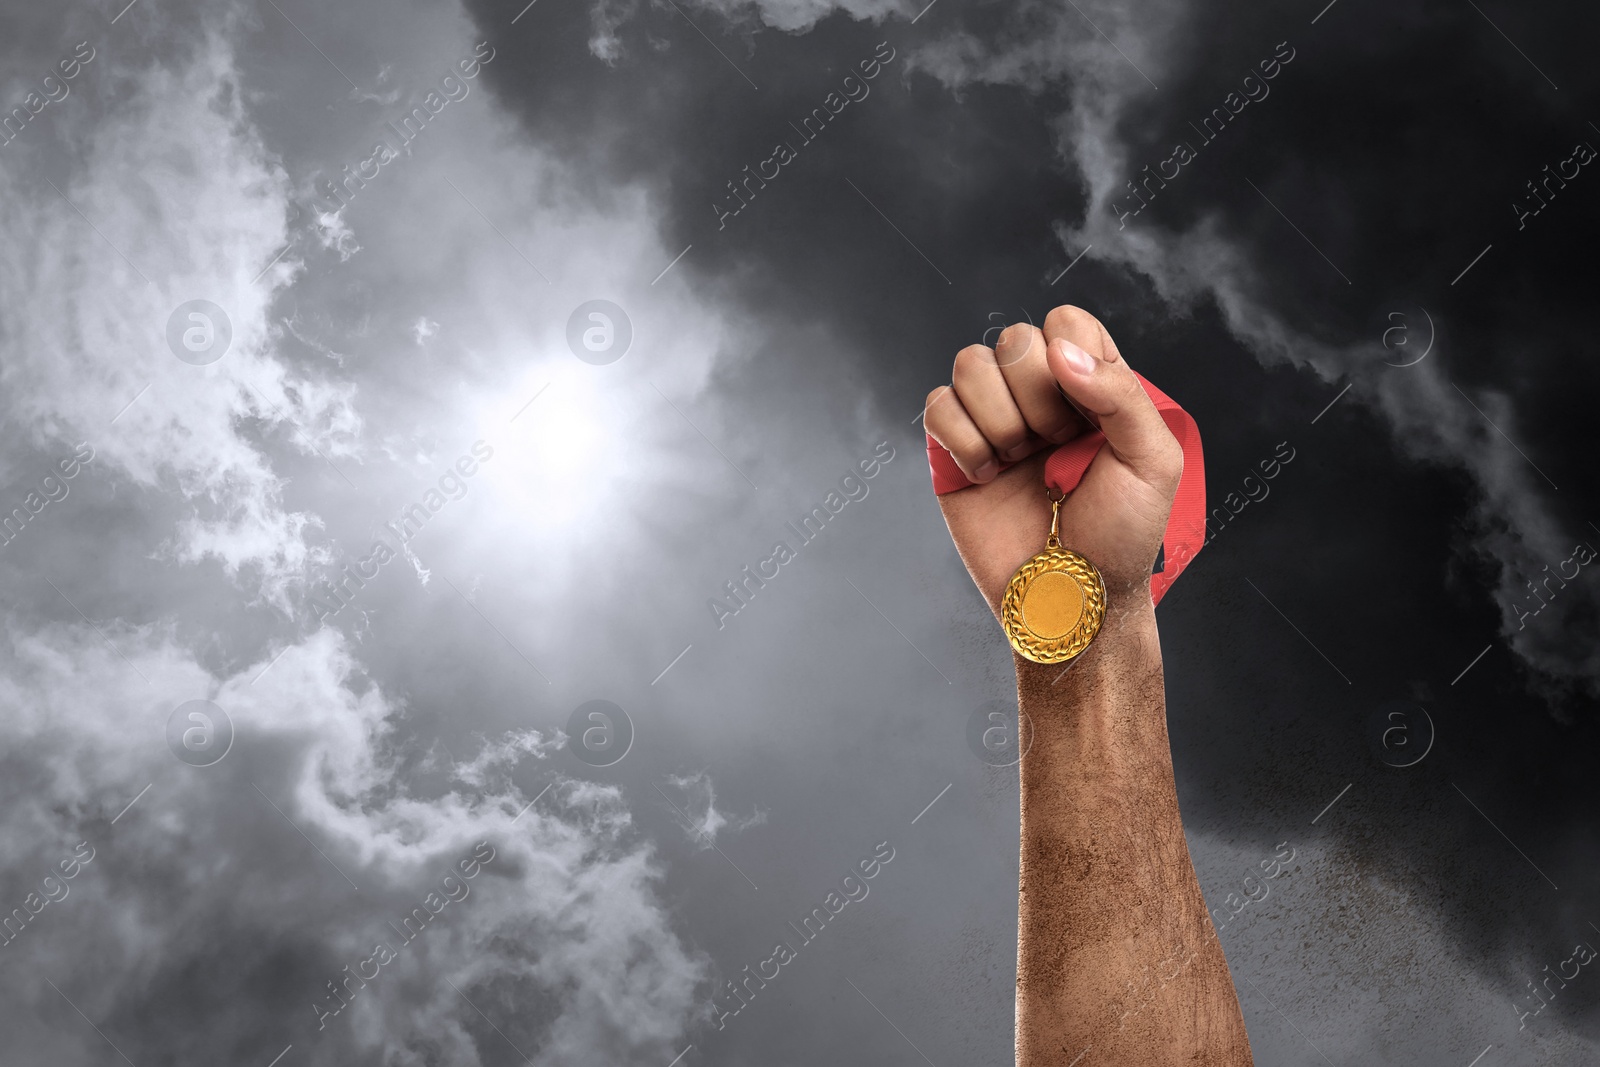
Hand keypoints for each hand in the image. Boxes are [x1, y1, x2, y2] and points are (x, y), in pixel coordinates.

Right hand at [924, 305, 1183, 616]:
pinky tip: (988, 476)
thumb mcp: (1151, 461)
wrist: (1071, 598)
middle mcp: (1039, 396)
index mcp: (1091, 388)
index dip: (1072, 356)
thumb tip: (1059, 350)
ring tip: (1020, 463)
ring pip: (969, 363)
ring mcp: (993, 421)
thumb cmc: (1121, 536)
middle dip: (1036, 397)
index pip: (1067, 322)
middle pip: (1015, 339)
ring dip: (999, 420)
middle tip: (1055, 448)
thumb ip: (1120, 392)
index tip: (1085, 415)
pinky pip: (936, 406)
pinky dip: (963, 441)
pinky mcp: (952, 451)